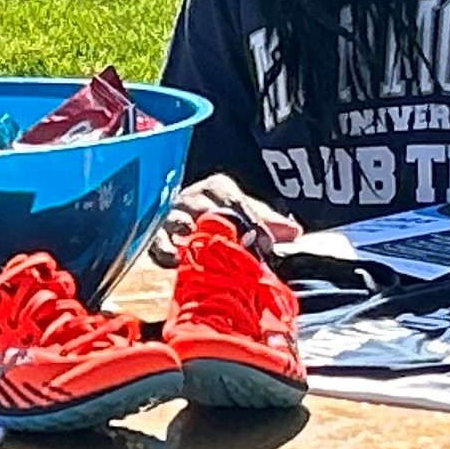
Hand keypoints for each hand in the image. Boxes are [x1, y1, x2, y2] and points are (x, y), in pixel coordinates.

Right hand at [153, 173, 300, 262]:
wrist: (191, 221)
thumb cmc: (223, 216)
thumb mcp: (246, 214)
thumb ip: (267, 221)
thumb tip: (293, 231)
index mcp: (216, 188)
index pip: (234, 201)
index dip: (250, 222)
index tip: (264, 242)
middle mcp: (192, 198)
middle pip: (206, 209)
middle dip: (222, 228)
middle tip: (239, 248)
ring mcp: (171, 217)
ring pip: (179, 222)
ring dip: (190, 234)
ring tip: (201, 245)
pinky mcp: (156, 238)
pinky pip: (158, 242)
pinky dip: (166, 251)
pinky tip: (177, 261)